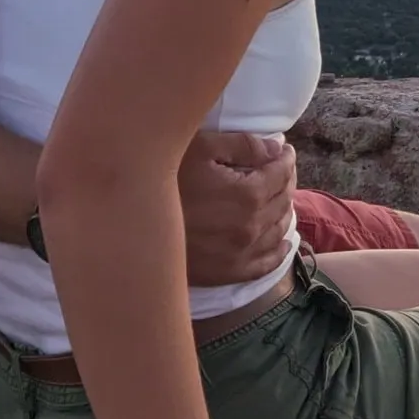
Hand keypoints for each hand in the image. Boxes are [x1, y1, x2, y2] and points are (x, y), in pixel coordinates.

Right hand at [178, 132, 295, 285]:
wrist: (132, 222)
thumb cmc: (164, 178)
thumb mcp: (201, 147)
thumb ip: (243, 145)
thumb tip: (275, 150)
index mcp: (248, 194)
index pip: (281, 173)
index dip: (285, 158)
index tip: (284, 151)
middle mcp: (251, 226)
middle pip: (282, 200)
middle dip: (286, 182)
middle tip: (281, 171)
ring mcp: (241, 253)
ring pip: (278, 230)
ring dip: (283, 211)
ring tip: (279, 199)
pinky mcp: (228, 272)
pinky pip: (266, 263)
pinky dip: (279, 251)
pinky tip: (283, 242)